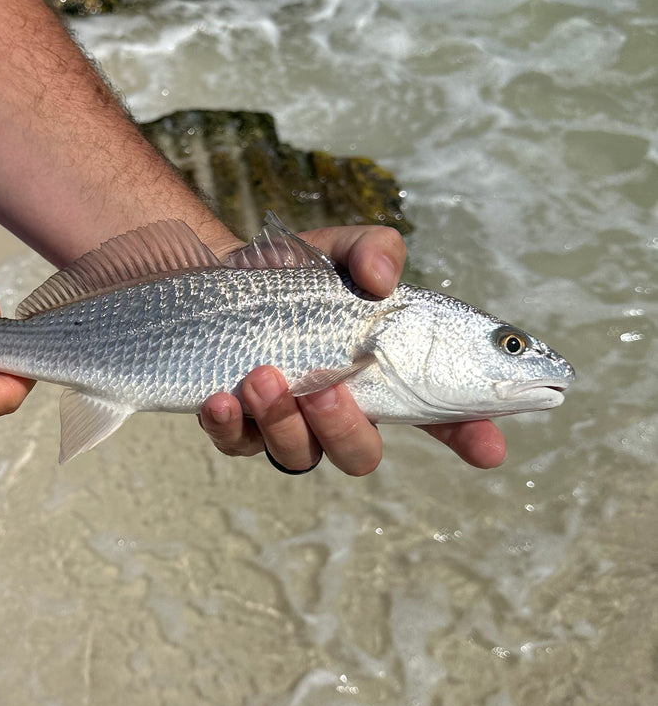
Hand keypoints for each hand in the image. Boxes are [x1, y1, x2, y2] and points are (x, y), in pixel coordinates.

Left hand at [198, 225, 506, 474]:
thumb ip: (372, 250)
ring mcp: (286, 424)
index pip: (440, 415)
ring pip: (298, 456)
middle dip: (345, 429)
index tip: (490, 448)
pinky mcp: (236, 425)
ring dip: (284, 423)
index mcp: (383, 375)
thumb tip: (382, 277)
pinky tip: (220, 398)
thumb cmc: (292, 273)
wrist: (215, 276)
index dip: (470, 434)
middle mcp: (340, 410)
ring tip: (261, 376)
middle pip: (360, 454)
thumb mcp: (339, 249)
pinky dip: (228, 427)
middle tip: (325, 389)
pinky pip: (236, 445)